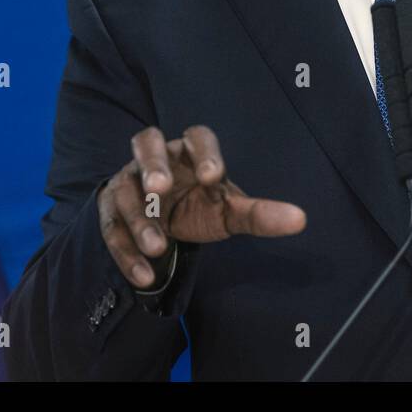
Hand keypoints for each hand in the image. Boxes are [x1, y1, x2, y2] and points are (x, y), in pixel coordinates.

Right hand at [97, 124, 305, 288]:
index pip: (197, 136)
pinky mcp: (110, 210)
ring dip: (140, 219)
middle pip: (147, 142)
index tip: (214, 176)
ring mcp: (128, 180)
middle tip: (160, 186)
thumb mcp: (229, 211)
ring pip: (126, 190)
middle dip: (153, 163)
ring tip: (160, 248)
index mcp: (190, 151)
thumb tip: (300, 220)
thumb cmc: (200, 206)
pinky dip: (127, 252)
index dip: (204, 152)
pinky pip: (112, 228)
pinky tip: (145, 275)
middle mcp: (156, 158)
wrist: (161, 224)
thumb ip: (259, 215)